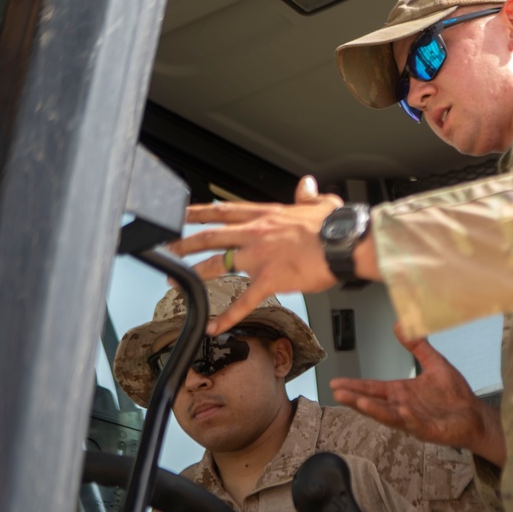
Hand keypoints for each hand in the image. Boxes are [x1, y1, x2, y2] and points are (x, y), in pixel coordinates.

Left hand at [167, 177, 341, 333]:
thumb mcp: (321, 205)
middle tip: (167, 247)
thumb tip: (307, 186)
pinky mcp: (270, 280)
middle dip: (185, 242)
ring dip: (195, 272)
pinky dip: (228, 316)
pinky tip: (215, 326)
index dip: (200, 211)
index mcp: (267, 215)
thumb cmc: (336, 227)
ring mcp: (260, 256)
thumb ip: (308, 196)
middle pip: (211, 236)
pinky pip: (244, 301)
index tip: (182, 213)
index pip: (225, 210)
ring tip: (176, 281)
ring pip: (218, 263)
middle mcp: (257, 233)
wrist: (345, 244)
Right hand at [330, 324, 505, 465]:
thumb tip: (400, 325)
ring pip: (389, 415)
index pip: (373, 388)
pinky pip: (416, 423)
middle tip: (338, 393)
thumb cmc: (454, 395)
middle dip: (356, 398)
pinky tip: (402, 409)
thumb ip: (417, 346)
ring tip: (358, 401)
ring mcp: (414, 420)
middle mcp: (402, 407)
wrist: (475, 414)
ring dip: (374, 409)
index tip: (335, 383)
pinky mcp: (429, 430)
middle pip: (374, 403)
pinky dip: (408, 417)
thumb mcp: (434, 364)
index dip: (355, 385)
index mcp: (401, 393)